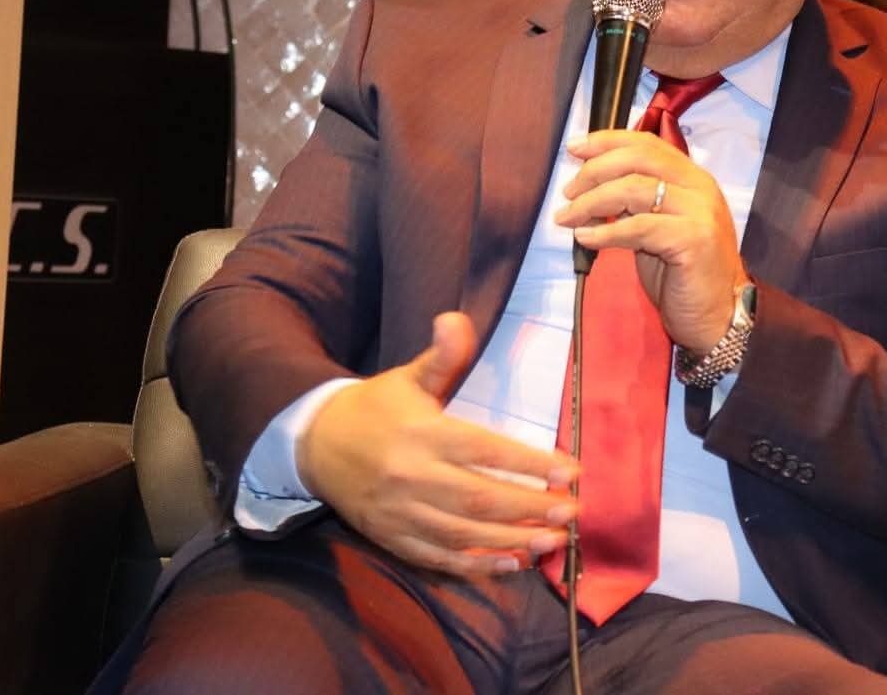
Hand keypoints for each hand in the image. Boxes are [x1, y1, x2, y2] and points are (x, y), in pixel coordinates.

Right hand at [297, 312, 578, 577]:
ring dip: (511, 541)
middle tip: (571, 512)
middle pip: (478, 498)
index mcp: (423, 434)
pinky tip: (511, 564)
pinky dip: (475, 566)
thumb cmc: (376, 408)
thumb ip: (441, 355)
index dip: (530, 463)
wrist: (315, 444)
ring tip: (552, 542)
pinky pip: (437, 558)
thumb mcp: (408, 377)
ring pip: (462, 534)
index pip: (484, 451)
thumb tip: (456, 319)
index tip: (571, 471)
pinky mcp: (391, 537)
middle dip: (529, 507)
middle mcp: (411, 476)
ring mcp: (399, 513)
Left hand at [555, 129, 746, 354]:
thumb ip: (633, 204)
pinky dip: (605, 232)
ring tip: (568, 218)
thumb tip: (588, 188)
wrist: (717, 317)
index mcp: (692, 178)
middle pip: (638, 159)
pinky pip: (638, 226)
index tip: (574, 149)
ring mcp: (700, 211)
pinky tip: (585, 238)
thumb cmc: (683, 276)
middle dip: (594, 171)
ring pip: (634, 189)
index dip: (607, 142)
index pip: (647, 144)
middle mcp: (700, 187)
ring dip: (591, 202)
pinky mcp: (693, 239)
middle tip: (568, 192)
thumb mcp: (656, 229)